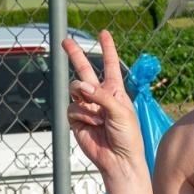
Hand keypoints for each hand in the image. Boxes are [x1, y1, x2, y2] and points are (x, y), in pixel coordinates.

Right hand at [62, 31, 146, 180]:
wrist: (118, 159)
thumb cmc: (127, 135)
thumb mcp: (120, 111)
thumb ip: (101, 95)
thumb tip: (80, 85)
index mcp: (115, 90)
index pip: (110, 64)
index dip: (107, 48)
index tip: (104, 33)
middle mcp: (99, 95)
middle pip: (85, 70)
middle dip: (75, 55)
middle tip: (65, 41)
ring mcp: (87, 107)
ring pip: (76, 90)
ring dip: (85, 100)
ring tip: (98, 117)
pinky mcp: (76, 119)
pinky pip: (72, 109)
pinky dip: (82, 116)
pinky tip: (93, 127)